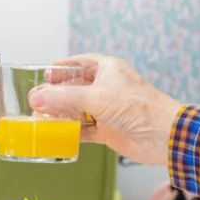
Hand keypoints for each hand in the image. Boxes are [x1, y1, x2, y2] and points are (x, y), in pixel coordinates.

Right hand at [28, 54, 182, 165]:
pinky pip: (84, 129)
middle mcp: (107, 88)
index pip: (80, 63)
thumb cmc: (139, 108)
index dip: (61, 68)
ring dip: (61, 115)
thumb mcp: (97, 98)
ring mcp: (108, 110)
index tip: (44, 74)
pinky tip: (57, 135)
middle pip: (75, 88)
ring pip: (78, 110)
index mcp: (108, 70)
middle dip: (56, 94)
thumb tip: (37, 98)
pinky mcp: (109, 129)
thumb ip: (65, 98)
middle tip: (36, 99)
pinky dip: (71, 132)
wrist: (164, 136)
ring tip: (40, 118)